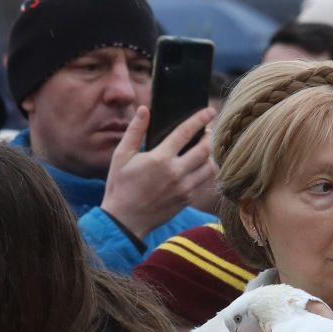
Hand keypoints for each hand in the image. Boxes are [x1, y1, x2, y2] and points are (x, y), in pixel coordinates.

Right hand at [100, 106, 217, 239]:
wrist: (126, 220)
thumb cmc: (120, 186)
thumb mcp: (121, 155)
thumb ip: (135, 131)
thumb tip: (144, 110)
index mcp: (160, 158)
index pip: (186, 132)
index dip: (200, 119)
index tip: (209, 111)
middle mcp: (176, 173)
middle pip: (205, 149)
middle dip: (209, 137)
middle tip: (206, 131)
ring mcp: (184, 188)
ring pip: (209, 167)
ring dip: (211, 155)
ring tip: (206, 148)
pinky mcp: (187, 200)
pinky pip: (204, 182)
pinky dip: (207, 171)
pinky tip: (201, 166)